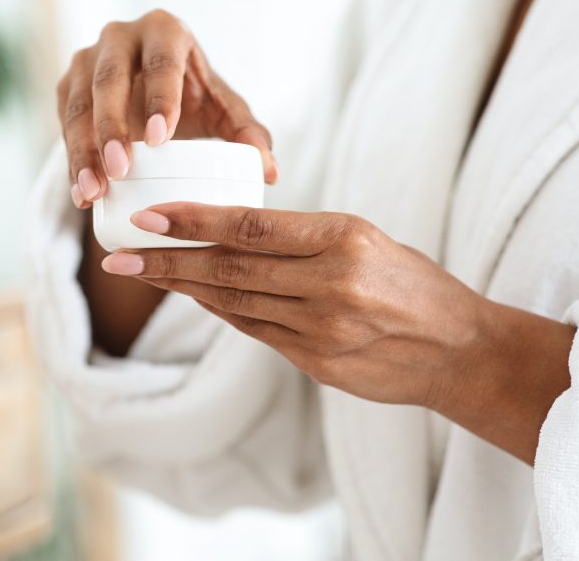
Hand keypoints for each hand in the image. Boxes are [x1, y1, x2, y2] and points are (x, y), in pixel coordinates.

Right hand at [56, 9, 276, 209]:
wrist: (148, 91)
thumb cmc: (193, 97)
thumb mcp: (222, 111)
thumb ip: (248, 136)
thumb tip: (268, 172)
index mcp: (165, 31)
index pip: (161, 61)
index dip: (159, 98)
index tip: (160, 140)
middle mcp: (119, 36)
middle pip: (109, 79)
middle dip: (111, 127)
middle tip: (120, 171)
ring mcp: (86, 59)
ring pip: (79, 104)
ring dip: (83, 151)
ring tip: (94, 192)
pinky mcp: (66, 87)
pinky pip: (64, 124)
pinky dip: (71, 161)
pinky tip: (81, 194)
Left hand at [100, 202, 574, 461]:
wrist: (459, 349)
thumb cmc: (408, 281)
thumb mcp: (363, 239)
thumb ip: (300, 239)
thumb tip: (228, 232)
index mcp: (343, 238)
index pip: (252, 227)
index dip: (194, 221)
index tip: (148, 216)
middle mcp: (330, 284)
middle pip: (229, 270)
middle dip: (167, 261)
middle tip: (119, 255)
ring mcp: (321, 329)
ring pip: (233, 303)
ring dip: (182, 287)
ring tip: (141, 272)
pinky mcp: (315, 363)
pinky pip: (252, 331)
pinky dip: (218, 312)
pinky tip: (191, 296)